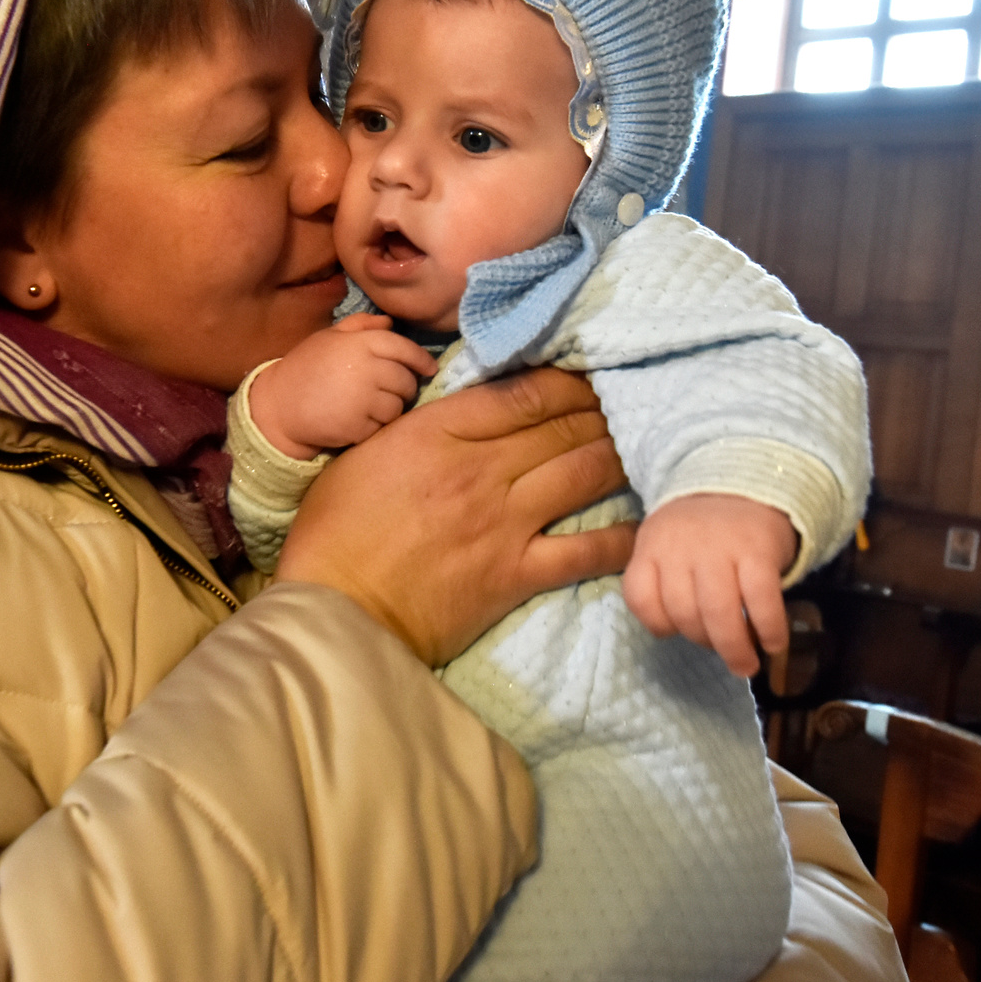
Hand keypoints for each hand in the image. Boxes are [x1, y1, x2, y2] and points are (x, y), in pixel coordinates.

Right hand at [252, 314, 435, 458]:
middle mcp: (365, 368)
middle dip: (404, 387)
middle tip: (391, 391)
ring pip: (397, 406)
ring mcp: (362, 399)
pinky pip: (381, 427)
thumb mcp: (328, 338)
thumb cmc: (304, 368)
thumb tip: (389, 322)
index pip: (403, 348)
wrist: (277, 406)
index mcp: (359, 343)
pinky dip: (374, 427)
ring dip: (390, 409)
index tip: (429, 368)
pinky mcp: (357, 426)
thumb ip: (359, 326)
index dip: (421, 359)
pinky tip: (358, 421)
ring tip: (370, 406)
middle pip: (405, 381)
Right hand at [276, 368, 634, 667]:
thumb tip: (460, 413)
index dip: (566, 379)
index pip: (523, 392)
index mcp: (438, 433)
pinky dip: (620, 536)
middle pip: (561, 426)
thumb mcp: (364, 454)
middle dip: (601, 408)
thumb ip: (417, 428)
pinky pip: (585, 550)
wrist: (337, 609)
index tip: (587, 372)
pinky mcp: (516, 574)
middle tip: (628, 400)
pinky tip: (646, 523)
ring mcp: (504, 522)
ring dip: (617, 453)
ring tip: (641, 442)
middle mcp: (481, 470)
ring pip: (582, 473)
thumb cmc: (334, 531)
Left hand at [621, 493, 796, 676]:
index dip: (657, 623)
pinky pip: (761, 601)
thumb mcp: (666, 543)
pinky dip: (769, 629)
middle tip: (721, 652)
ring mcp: (720, 548)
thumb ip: (663, 581)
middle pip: (682, 612)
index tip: (674, 632)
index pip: (640, 596)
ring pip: (718, 612)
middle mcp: (681, 546)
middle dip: (702, 641)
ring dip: (733, 648)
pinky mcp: (758, 551)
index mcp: (653, 545)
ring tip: (745, 664)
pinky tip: (773, 643)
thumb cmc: (703, 530)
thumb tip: (674, 634)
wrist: (747, 483)